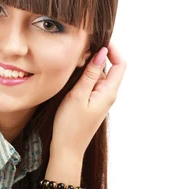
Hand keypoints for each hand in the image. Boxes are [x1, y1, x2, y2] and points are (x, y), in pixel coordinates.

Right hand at [51, 42, 125, 158]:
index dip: (113, 50)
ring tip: (73, 61)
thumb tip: (101, 53)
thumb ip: (90, 74)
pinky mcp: (91, 103)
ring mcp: (100, 99)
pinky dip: (85, 76)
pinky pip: (92, 84)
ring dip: (89, 66)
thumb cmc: (70, 125)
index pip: (120, 64)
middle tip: (79, 49)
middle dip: (98, 55)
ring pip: (99, 76)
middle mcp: (108, 94)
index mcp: (109, 92)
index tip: (99, 39)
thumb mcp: (78, 96)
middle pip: (109, 68)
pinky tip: (72, 76)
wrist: (67, 149)